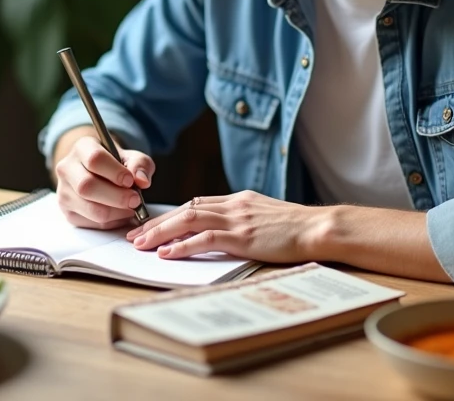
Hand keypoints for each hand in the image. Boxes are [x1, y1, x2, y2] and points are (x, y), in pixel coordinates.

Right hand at [54, 128, 154, 229]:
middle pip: (87, 186)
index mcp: (82, 148)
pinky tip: (120, 214)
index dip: (115, 172)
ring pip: (90, 208)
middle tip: (136, 201)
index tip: (130, 181)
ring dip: (116, 212)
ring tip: (131, 208)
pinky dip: (112, 222)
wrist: (97, 174)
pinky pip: (92, 223)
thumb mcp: (130, 157)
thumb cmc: (115, 164)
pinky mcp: (68, 212)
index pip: (95, 159)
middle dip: (116, 197)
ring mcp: (63, 192)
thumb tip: (142, 181)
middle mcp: (67, 169)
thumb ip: (140, 164)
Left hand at [126, 190, 321, 262]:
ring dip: (161, 233)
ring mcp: (237, 219)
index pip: (195, 204)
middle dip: (156, 223)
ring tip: (142, 244)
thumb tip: (220, 232)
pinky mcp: (243, 236)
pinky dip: (183, 245)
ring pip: (189, 220)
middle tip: (134, 235)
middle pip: (185, 209)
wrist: (318, 228)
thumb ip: (242, 220)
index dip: (170, 215)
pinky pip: (206, 238)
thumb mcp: (265, 217)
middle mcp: (233, 205)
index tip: (151, 225)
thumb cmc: (297, 228)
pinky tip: (168, 253)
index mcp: (238, 200)